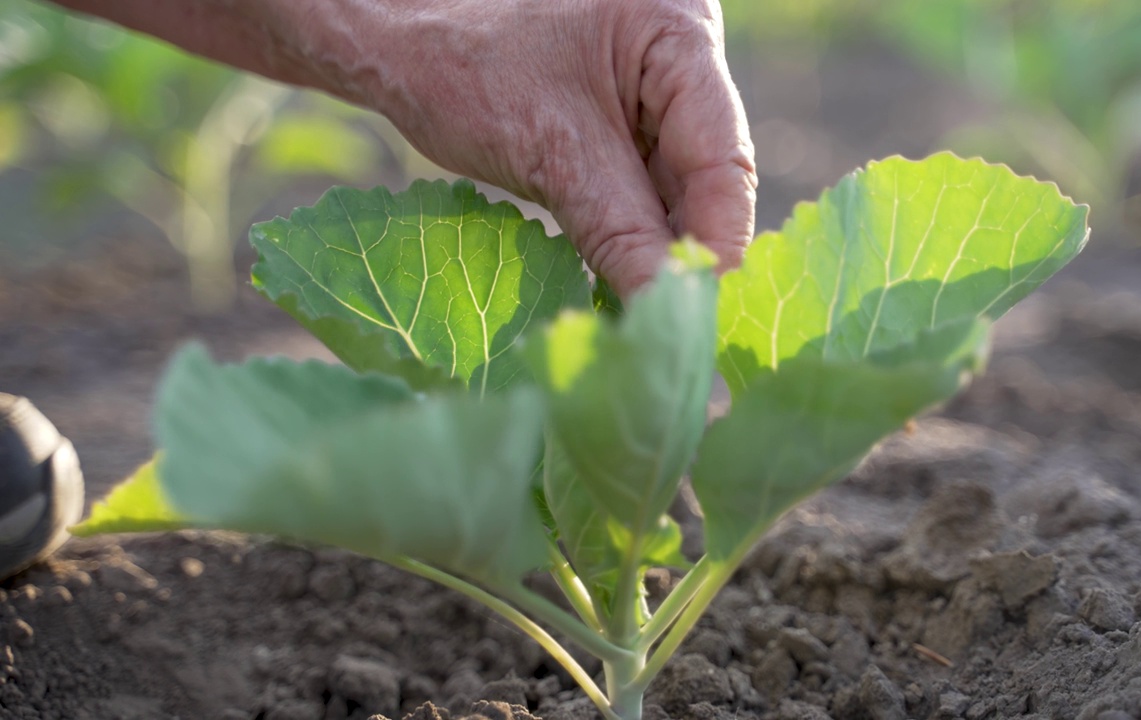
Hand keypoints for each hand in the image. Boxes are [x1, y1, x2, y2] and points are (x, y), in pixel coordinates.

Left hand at [298, 0, 756, 296]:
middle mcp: (683, 61)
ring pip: (679, 197)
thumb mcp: (549, 152)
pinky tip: (625, 294)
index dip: (716, 240)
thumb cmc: (461, 65)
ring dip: (661, 260)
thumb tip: (669, 317)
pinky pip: (647, 198)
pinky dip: (635, 244)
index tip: (698, 313)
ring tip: (647, 326)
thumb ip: (621, 233)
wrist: (400, 45)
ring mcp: (659, 97)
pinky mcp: (630, 132)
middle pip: (709, 179)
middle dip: (687, 256)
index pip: (723, 155)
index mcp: (678, 32)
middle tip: (676, 335)